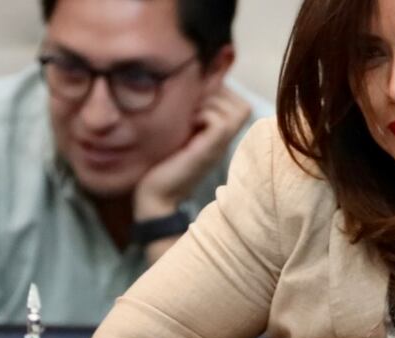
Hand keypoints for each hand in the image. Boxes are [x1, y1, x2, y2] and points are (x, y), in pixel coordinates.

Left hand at [133, 85, 251, 218]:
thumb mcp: (176, 132)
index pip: (236, 99)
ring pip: (233, 107)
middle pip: (239, 102)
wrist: (154, 197)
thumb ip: (188, 113)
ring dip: (208, 104)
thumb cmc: (159, 164)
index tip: (191, 99)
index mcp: (219, 135)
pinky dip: (204, 115)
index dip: (216, 91)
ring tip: (188, 116)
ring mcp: (221, 145)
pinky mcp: (211, 150)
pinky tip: (187, 125)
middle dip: (214, 95)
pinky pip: (220, 120)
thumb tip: (189, 83)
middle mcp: (225, 140)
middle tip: (189, 107)